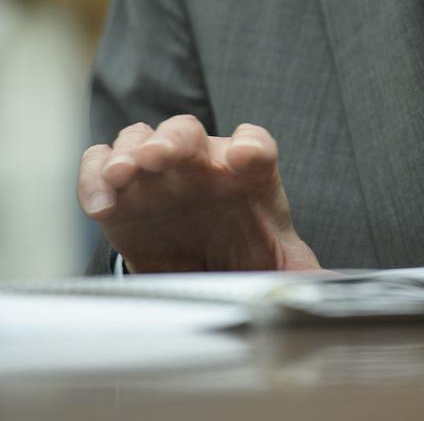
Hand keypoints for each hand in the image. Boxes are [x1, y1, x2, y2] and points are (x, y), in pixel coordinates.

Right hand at [78, 115, 320, 273]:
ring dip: (131, 150)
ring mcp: (158, 171)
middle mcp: (201, 161)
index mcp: (248, 174)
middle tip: (162, 155)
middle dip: (175, 140)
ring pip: (140, 138)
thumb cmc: (245, 250)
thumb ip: (300, 271)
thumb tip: (329, 290)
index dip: (251, 146)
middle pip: (188, 133)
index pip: (255, 145)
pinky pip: (100, 165)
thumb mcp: (277, 262)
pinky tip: (100, 201)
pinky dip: (95, 175)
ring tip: (127, 172)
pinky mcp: (120, 191)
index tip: (246, 157)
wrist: (203, 265)